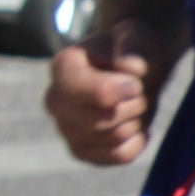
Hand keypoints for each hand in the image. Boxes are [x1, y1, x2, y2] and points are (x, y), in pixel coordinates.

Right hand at [46, 21, 158, 165]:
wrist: (132, 74)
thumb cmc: (131, 53)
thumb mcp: (137, 38)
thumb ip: (134, 47)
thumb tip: (132, 67)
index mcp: (63, 67)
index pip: (89, 92)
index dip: (122, 90)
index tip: (137, 81)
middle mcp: (55, 100)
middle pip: (103, 120)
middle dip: (134, 105)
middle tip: (139, 91)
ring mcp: (65, 129)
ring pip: (113, 139)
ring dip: (137, 120)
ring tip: (134, 104)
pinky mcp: (81, 151)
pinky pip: (119, 156)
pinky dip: (138, 141)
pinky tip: (136, 124)